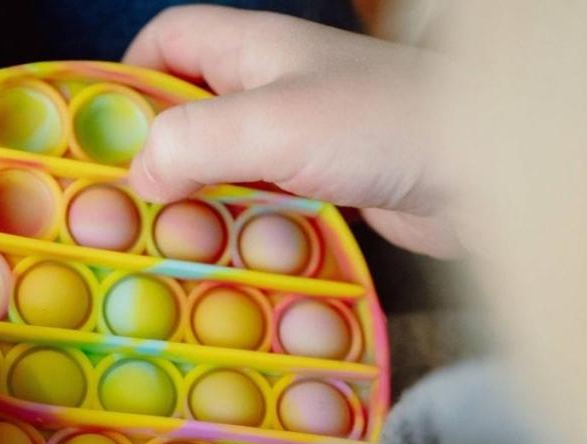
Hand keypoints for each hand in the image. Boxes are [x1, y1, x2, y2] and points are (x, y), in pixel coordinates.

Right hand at [125, 6, 458, 256]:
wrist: (485, 170)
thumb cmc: (382, 125)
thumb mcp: (272, 123)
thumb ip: (194, 139)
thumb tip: (140, 174)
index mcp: (253, 50)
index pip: (169, 39)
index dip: (128, 74)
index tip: (101, 131)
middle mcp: (271, 89)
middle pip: (187, 111)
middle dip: (154, 156)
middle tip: (125, 208)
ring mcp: (297, 140)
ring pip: (221, 166)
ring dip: (194, 203)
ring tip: (165, 245)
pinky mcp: (319, 186)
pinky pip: (259, 205)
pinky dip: (236, 230)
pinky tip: (222, 261)